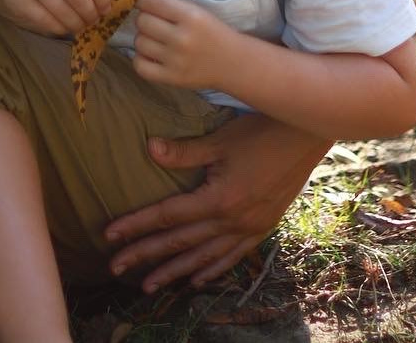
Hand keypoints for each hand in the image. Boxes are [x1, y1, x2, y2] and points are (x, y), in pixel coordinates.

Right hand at [0, 0, 110, 35]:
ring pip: (64, 11)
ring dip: (77, 24)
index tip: (106, 9)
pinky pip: (47, 21)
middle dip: (90, 14)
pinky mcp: (20, 2)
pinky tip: (63, 29)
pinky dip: (60, 29)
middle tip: (93, 22)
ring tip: (80, 27)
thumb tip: (104, 5)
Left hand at [106, 112, 326, 290]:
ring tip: (148, 285)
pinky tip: (198, 280)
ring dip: (174, 271)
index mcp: (218, 200)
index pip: (167, 217)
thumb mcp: (220, 139)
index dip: (136, 226)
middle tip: (115, 268)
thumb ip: (184, 151)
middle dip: (146, 256)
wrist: (307, 136)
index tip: (109, 237)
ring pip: (204, 256)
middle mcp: (232, 221)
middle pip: (180, 242)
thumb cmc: (261, 129)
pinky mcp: (263, 227)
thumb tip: (149, 150)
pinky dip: (212, 269)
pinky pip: (232, 256)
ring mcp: (249, 228)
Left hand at [132, 0, 236, 91]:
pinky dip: (141, 59)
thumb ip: (170, 4)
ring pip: (139, 42)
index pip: (151, 1)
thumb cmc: (213, 32)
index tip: (141, 0)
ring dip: (144, 39)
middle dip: (145, 19)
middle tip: (155, 23)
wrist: (233, 63)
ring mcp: (175, 60)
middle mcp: (181, 38)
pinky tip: (151, 55)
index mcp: (190, 16)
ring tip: (156, 40)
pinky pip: (140, 66)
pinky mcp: (171, 78)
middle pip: (142, 22)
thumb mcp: (197, 11)